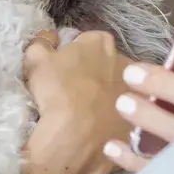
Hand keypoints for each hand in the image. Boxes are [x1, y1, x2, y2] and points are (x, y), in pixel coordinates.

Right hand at [15, 29, 132, 173]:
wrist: (77, 137)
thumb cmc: (57, 91)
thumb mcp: (36, 59)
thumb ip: (41, 42)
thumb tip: (50, 37)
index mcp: (101, 42)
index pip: (88, 39)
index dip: (75, 52)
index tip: (64, 67)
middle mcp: (125, 61)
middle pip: (107, 63)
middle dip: (95, 72)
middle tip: (74, 89)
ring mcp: (136, 92)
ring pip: (118, 89)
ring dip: (106, 95)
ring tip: (86, 112)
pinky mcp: (138, 120)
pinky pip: (123, 115)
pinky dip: (113, 119)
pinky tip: (97, 129)